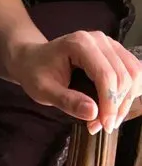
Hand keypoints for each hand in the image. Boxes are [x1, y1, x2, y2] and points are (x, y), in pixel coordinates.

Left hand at [11, 31, 141, 134]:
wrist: (32, 59)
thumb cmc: (35, 73)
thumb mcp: (43, 91)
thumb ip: (67, 101)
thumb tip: (93, 112)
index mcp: (79, 44)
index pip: (106, 75)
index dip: (109, 104)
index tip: (103, 126)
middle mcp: (98, 39)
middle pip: (123, 76)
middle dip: (117, 105)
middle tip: (101, 126)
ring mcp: (109, 43)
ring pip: (134, 74)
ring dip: (125, 100)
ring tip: (108, 119)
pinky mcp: (115, 51)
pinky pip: (134, 72)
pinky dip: (130, 91)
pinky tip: (115, 105)